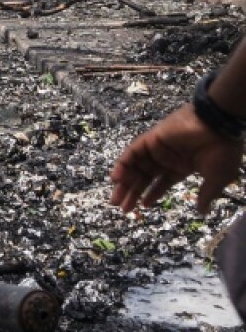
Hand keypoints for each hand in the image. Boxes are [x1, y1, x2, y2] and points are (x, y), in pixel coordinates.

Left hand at [110, 103, 243, 213]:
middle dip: (133, 192)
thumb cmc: (221, 152)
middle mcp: (167, 158)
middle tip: (122, 208)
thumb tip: (202, 211)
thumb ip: (206, 195)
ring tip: (115, 200)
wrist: (219, 126)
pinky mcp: (150, 139)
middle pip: (145, 177)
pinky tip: (116, 179)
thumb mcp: (217, 179)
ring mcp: (157, 148)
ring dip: (125, 182)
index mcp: (182, 167)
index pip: (162, 183)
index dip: (151, 194)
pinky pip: (132, 153)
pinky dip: (123, 165)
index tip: (143, 206)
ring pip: (136, 167)